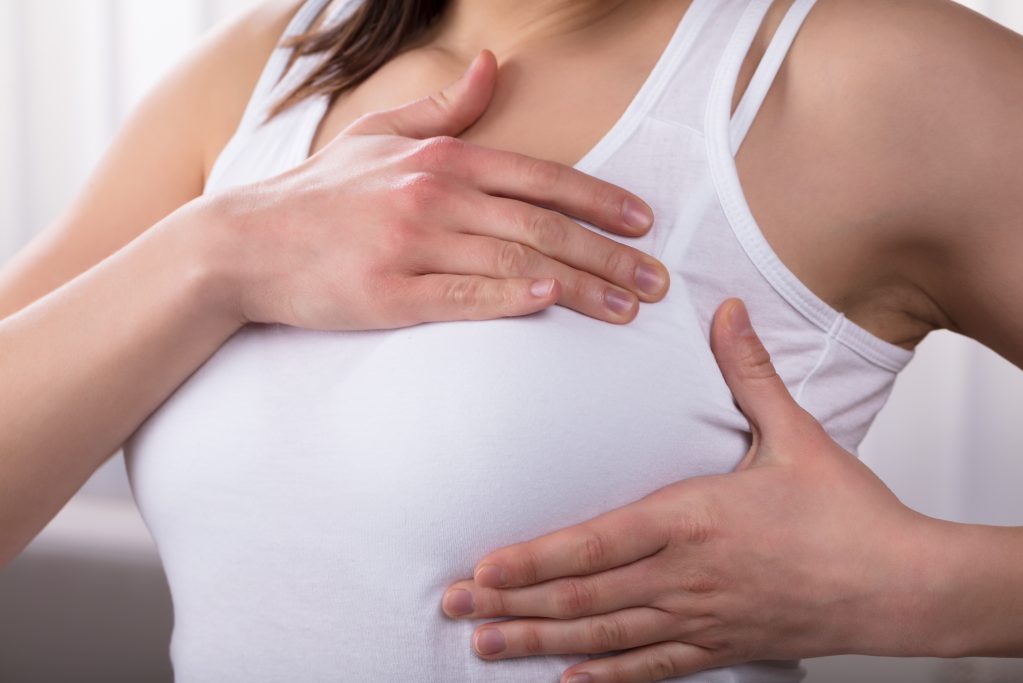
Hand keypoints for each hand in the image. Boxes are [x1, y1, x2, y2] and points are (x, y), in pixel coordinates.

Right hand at [212, 50, 668, 330]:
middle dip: (610, 254)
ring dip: (581, 286)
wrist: (242, 244)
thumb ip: (443, 107)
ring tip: (628, 309)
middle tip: (657, 280)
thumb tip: (492, 66)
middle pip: (543, 225)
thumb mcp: (377, 137)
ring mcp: (413, 246)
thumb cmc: (317, 194)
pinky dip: (512, 297)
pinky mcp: (390, 295)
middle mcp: (434, 197)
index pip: (540, 178)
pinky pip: (465, 297)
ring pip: (517, 262)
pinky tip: (551, 302)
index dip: (600, 201)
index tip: (644, 223)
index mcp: (440, 160)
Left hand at [441, 298, 946, 681]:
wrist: (903, 584)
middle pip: (585, 597)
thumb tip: (727, 311)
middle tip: (458, 609)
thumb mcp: (796, 434)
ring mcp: (701, 618)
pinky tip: (571, 680)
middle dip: (515, 604)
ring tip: (489, 647)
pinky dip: (609, 677)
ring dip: (543, 642)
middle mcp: (686, 575)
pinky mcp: (723, 646)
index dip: (534, 560)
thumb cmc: (849, 514)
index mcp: (694, 519)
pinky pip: (655, 669)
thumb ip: (749, 373)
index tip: (484, 567)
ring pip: (607, 637)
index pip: (596, 544)